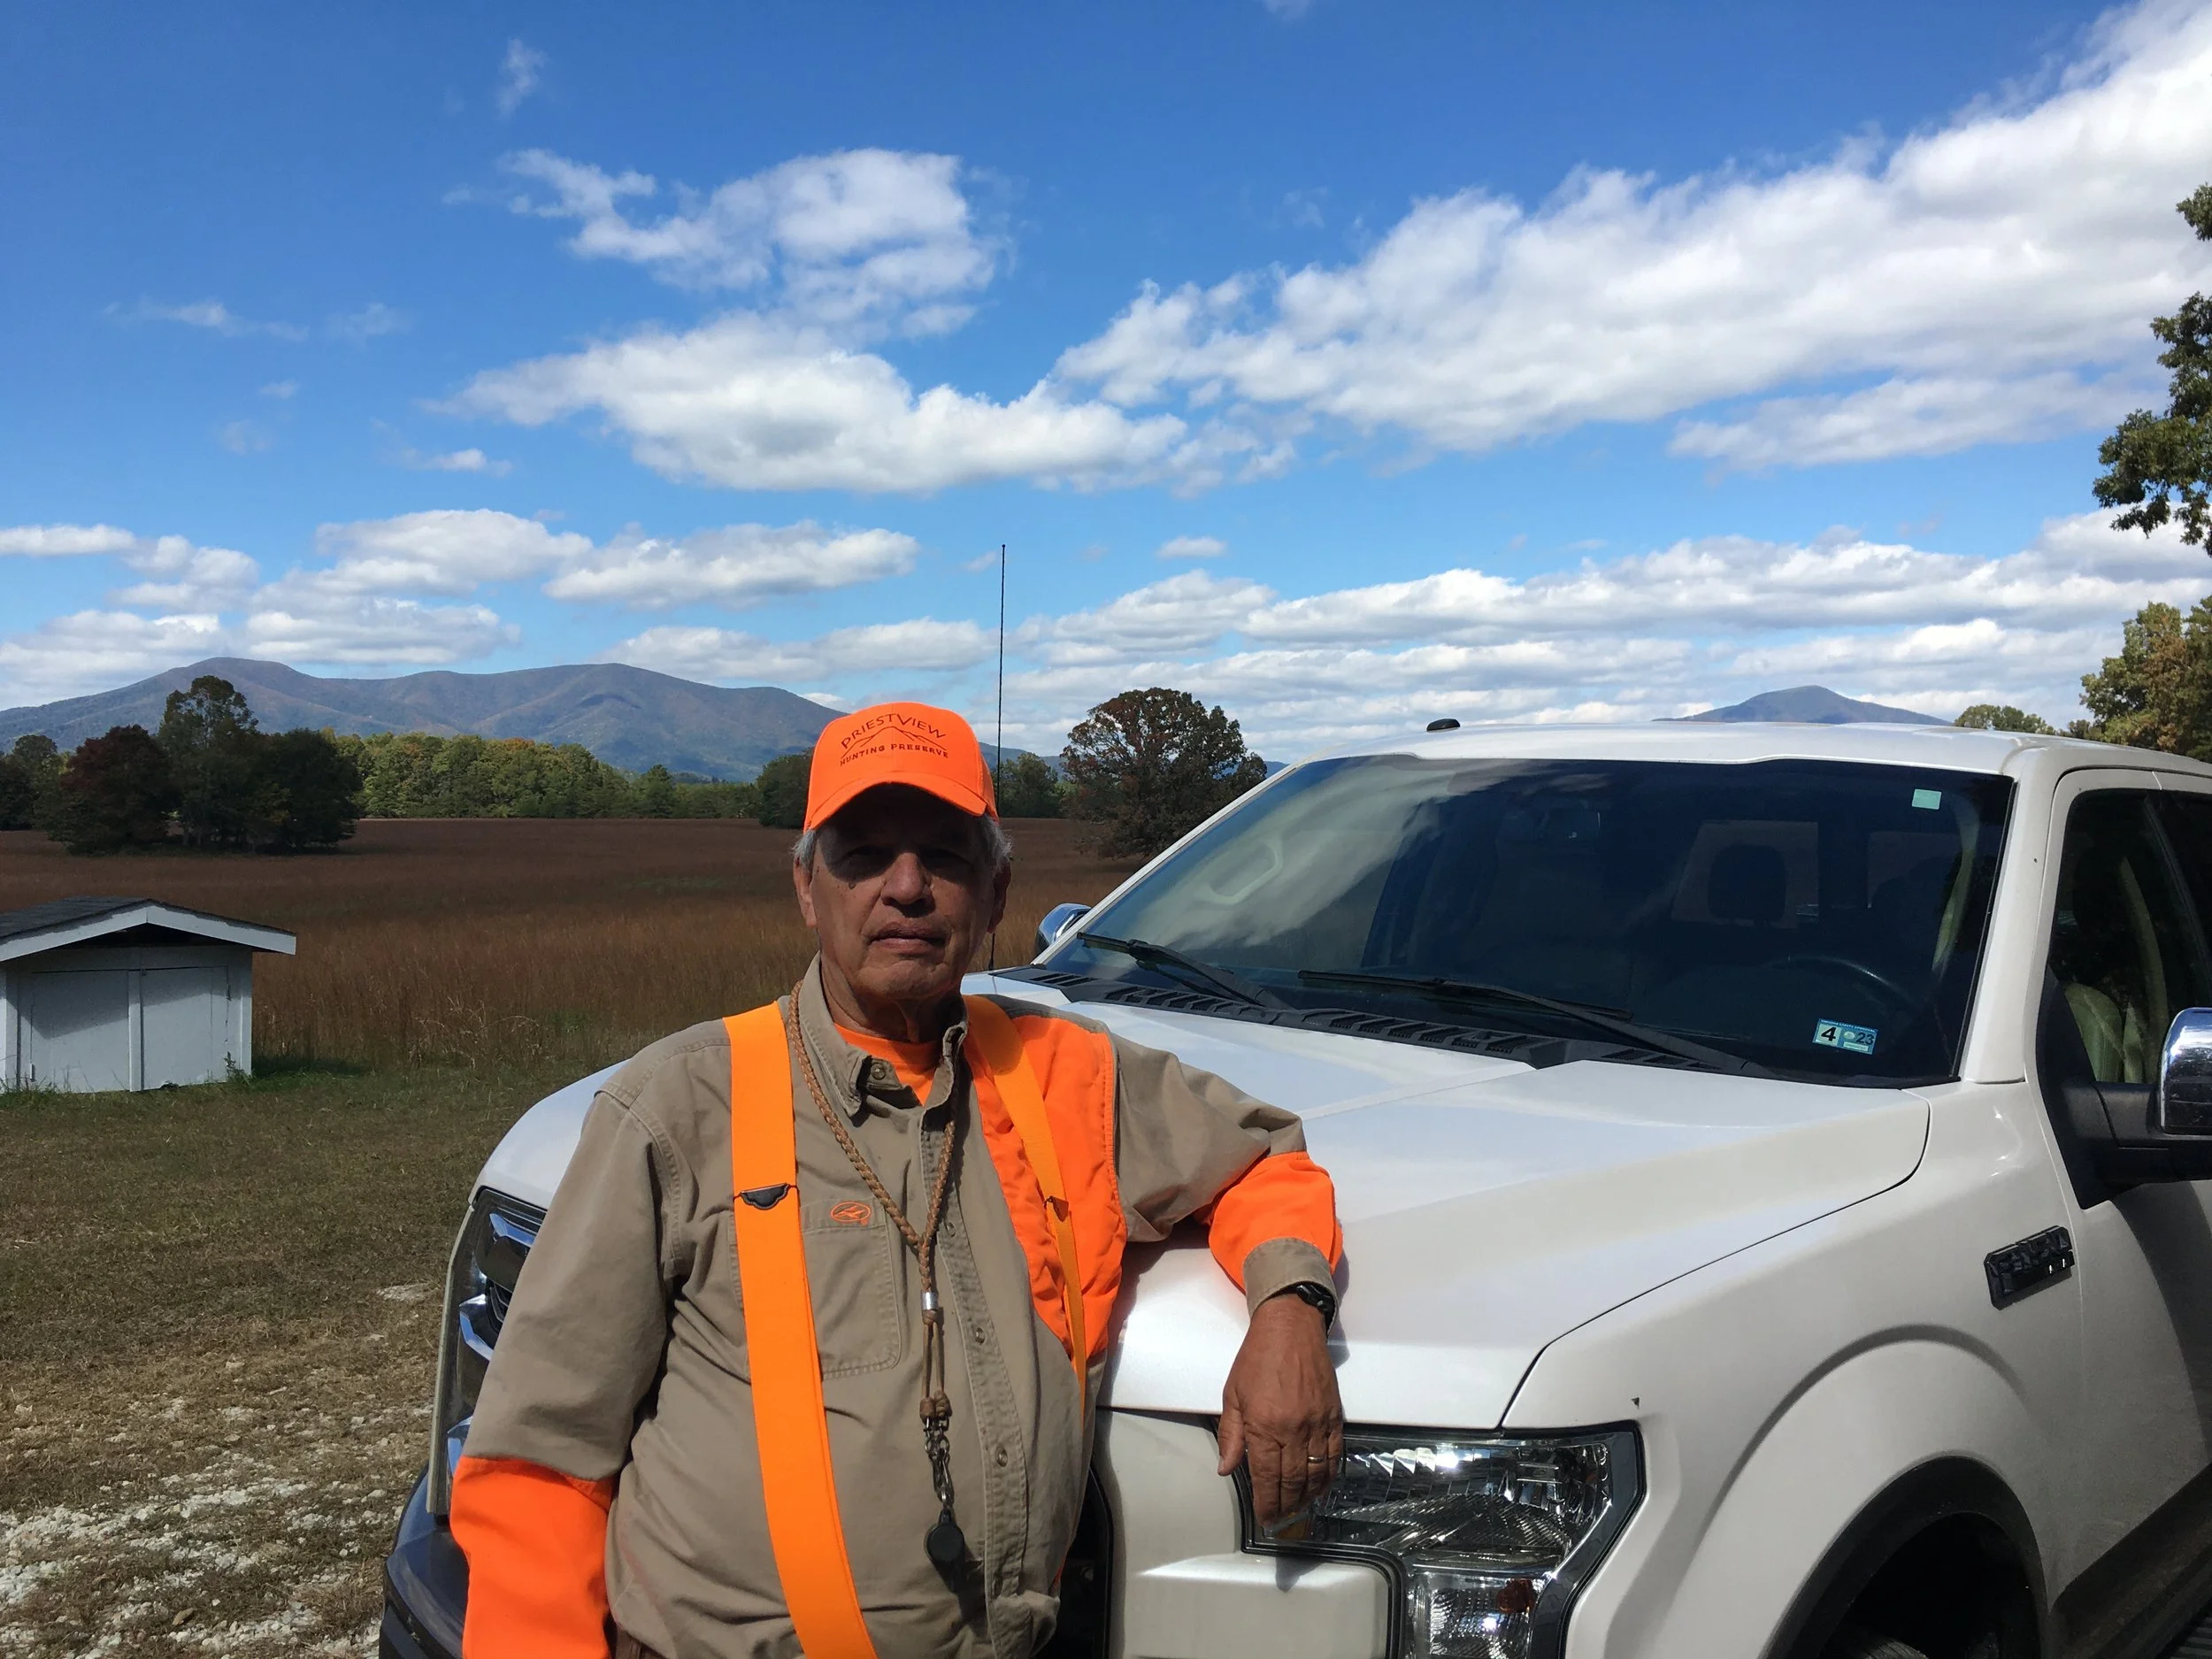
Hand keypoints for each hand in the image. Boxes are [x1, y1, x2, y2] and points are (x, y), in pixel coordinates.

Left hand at [1216, 1290, 1342, 1526]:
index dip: (1267, 1503)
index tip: (1265, 1518)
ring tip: (1299, 1508)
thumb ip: (1231, 1435)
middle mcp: (1292, 1429)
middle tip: (1281, 1519)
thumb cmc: (1257, 1358)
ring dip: (1308, 1496)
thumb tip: (1227, 1467)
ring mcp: (1316, 1423)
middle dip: (1287, 1505)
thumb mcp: (1233, 1395)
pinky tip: (1322, 1486)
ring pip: (1316, 1472)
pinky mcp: (1333, 1416)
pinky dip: (1329, 1475)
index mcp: (1264, 1425)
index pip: (1266, 1477)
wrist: (1290, 1328)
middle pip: (1293, 1480)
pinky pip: (1334, 1454)